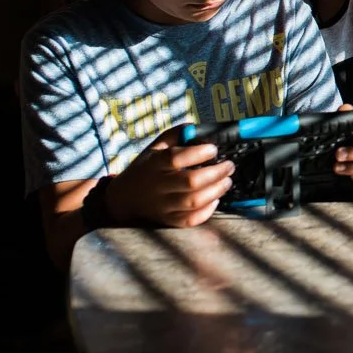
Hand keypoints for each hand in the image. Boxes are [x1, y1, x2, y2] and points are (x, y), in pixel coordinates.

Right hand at [106, 126, 235, 226]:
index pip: (175, 159)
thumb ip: (177, 135)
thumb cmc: (147, 167)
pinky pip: (192, 219)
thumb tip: (202, 130)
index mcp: (153, 164)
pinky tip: (215, 198)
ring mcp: (162, 207)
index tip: (214, 149)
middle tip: (229, 165)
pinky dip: (208, 209)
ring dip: (217, 190)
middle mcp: (157, 187)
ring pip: (194, 202)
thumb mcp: (156, 147)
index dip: (198, 153)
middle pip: (190, 182)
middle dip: (216, 173)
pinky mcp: (168, 221)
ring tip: (226, 180)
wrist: (123, 199)